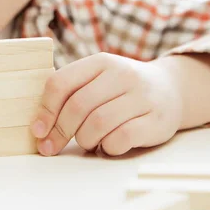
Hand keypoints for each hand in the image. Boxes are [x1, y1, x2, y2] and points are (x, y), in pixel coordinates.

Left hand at [30, 53, 182, 155]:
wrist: (170, 90)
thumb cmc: (122, 89)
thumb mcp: (98, 79)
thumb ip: (71, 91)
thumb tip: (39, 123)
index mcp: (100, 62)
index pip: (61, 83)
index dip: (45, 110)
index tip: (38, 131)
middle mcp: (122, 74)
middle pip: (77, 106)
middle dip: (60, 131)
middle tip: (52, 146)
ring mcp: (141, 96)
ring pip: (97, 124)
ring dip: (85, 140)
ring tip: (88, 141)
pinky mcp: (156, 120)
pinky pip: (121, 139)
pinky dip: (108, 147)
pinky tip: (108, 145)